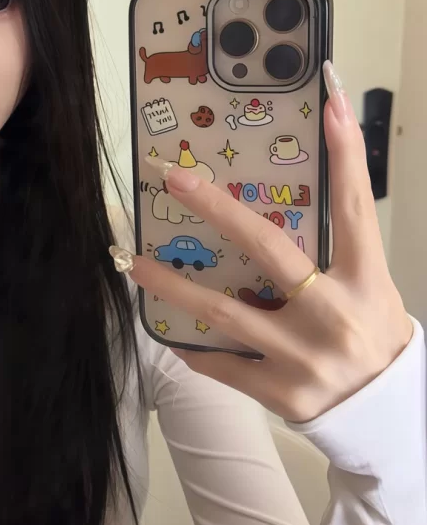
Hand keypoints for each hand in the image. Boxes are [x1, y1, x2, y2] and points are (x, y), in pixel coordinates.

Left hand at [119, 64, 412, 422]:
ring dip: (174, 286)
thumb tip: (301, 188)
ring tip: (135, 262)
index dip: (346, 154)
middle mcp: (334, 316)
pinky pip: (222, 362)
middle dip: (217, 208)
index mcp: (366, 281)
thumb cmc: (373, 337)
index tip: (330, 104)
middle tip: (175, 177)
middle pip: (268, 249)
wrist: (389, 420)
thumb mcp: (372, 287)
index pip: (355, 208)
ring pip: (224, 312)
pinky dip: (193, 346)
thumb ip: (338, 247)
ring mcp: (304, 358)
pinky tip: (169, 330)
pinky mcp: (281, 393)